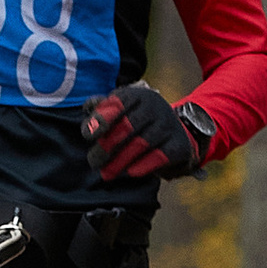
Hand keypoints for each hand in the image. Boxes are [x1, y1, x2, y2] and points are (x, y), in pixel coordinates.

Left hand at [82, 83, 205, 182]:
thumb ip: (102, 110)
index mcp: (137, 94)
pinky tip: (130, 173)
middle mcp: (154, 106)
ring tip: (107, 173)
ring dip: (120, 161)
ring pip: (141, 144)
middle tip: (94, 162)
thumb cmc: (138, 121)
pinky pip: (159, 156)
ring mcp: (168, 124)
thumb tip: (88, 110)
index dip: (100, 120)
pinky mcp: (178, 144)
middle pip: (127, 127)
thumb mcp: (121, 110)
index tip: (88, 136)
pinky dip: (143, 166)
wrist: (174, 132)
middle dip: (107, 147)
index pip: (116, 104)